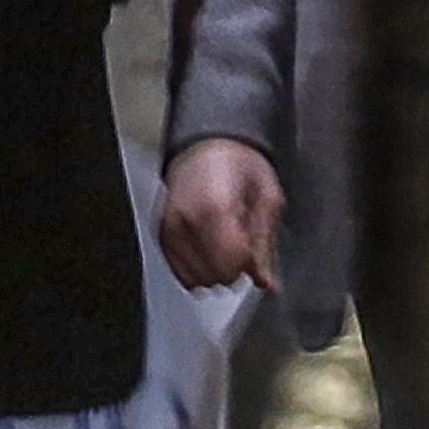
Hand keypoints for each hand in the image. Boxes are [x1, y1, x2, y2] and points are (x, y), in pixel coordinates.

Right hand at [157, 136, 284, 289]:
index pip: (231, 262)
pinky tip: (209, 248)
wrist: (206, 148)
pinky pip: (181, 273)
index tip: (255, 251)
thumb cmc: (238, 165)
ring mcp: (169, 230)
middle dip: (234, 268)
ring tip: (224, 242)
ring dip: (216, 271)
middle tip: (242, 243)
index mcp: (214, 206)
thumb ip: (264, 241)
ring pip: (196, 280)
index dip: (249, 263)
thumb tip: (263, 279)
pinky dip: (199, 269)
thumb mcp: (267, 196)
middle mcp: (185, 220)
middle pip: (214, 275)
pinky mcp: (161, 237)